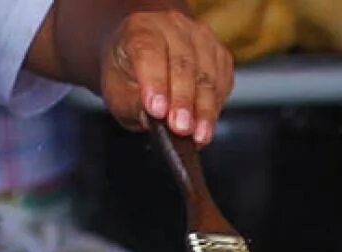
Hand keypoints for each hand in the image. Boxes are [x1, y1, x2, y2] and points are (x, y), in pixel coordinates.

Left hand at [101, 9, 234, 144]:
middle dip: (183, 101)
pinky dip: (215, 107)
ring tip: (198, 135)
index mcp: (139, 28)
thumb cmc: (129, 76)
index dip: (155, 81)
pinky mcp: (220, 54)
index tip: (157, 110)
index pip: (149, 51)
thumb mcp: (118, 93)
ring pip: (207, 75)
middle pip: (183, 64)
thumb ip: (134, 104)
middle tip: (180, 128)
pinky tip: (205, 124)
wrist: (144, 60)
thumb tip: (155, 119)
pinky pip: (222, 83)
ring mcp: (199, 37)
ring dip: (204, 110)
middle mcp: (171, 25)